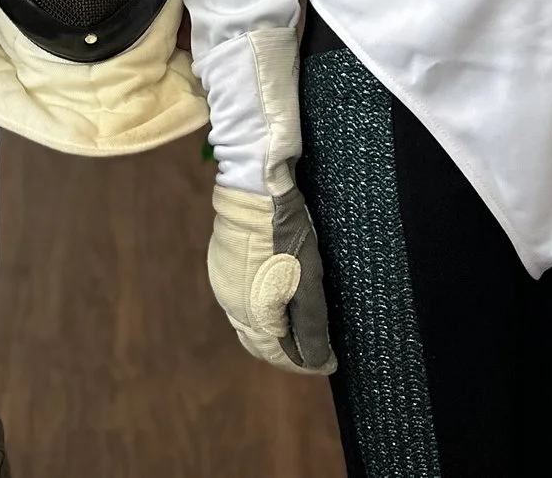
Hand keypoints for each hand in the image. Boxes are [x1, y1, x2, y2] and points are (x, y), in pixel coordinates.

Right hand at [207, 182, 335, 375]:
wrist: (255, 187)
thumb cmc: (288, 234)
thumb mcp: (309, 282)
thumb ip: (312, 327)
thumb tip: (319, 363)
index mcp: (252, 315)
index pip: (279, 356)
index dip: (306, 362)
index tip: (331, 360)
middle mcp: (231, 305)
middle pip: (261, 343)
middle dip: (289, 349)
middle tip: (318, 344)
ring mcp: (222, 283)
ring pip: (249, 321)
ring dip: (273, 328)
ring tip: (301, 319)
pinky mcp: (221, 264)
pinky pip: (240, 299)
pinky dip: (260, 306)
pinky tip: (277, 292)